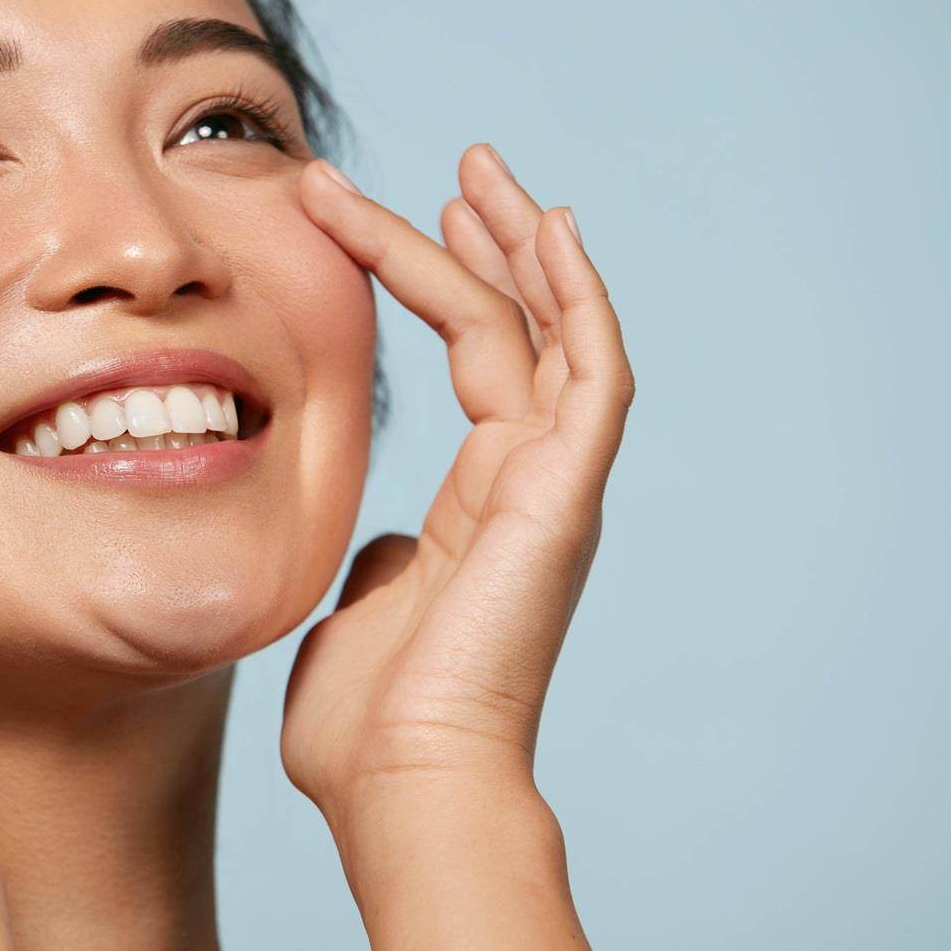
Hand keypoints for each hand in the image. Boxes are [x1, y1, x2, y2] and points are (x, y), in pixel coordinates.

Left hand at [280, 144, 635, 816]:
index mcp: (481, 501)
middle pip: (523, 327)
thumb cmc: (368, 723)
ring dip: (520, 244)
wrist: (400, 785)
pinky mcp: (565, 495)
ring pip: (553, 332)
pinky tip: (548, 228)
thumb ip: (380, 559)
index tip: (384, 215)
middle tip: (462, 166)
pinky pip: (590, 372)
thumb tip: (382, 542)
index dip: (437, 279)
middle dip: (490, 240)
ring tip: (481, 168)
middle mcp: (528, 481)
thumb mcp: (360, 608)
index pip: (475, 356)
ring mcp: (553, 485)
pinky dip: (578, 298)